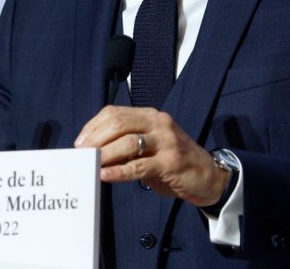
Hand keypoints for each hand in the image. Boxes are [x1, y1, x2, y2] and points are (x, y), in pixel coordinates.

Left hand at [74, 106, 227, 207]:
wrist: (209, 176)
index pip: (115, 113)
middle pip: (118, 123)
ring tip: (90, 165)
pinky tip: (105, 176)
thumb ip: (128, 144)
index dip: (93, 126)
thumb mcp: (152, 146)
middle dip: (95, 139)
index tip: (80, 143)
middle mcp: (159, 123)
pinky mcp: (171, 162)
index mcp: (151, 115)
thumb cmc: (174, 161)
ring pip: (127, 143)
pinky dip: (119, 171)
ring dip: (104, 155)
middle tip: (81, 154)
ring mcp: (167, 141)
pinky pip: (139, 166)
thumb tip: (95, 151)